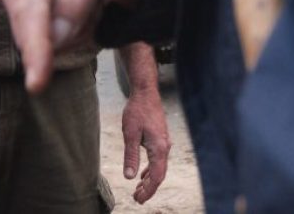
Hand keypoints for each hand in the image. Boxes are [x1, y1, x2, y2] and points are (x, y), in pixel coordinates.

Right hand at [0, 0, 142, 92]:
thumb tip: (55, 38)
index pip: (32, 7)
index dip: (35, 45)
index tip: (36, 82)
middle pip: (32, 28)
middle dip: (72, 29)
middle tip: (101, 1)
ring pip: (41, 39)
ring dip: (74, 32)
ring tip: (91, 2)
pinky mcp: (20, 11)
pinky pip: (46, 42)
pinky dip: (70, 35)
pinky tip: (80, 13)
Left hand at [121, 76, 170, 202]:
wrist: (146, 92)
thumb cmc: (137, 111)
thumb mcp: (130, 133)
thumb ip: (130, 156)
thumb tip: (129, 177)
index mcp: (159, 148)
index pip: (156, 177)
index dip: (148, 191)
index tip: (139, 200)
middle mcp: (165, 148)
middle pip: (159, 174)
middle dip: (148, 188)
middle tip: (136, 199)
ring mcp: (164, 143)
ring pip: (159, 167)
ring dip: (149, 180)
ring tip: (138, 190)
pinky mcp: (160, 138)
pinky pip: (157, 159)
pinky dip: (150, 169)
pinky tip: (142, 174)